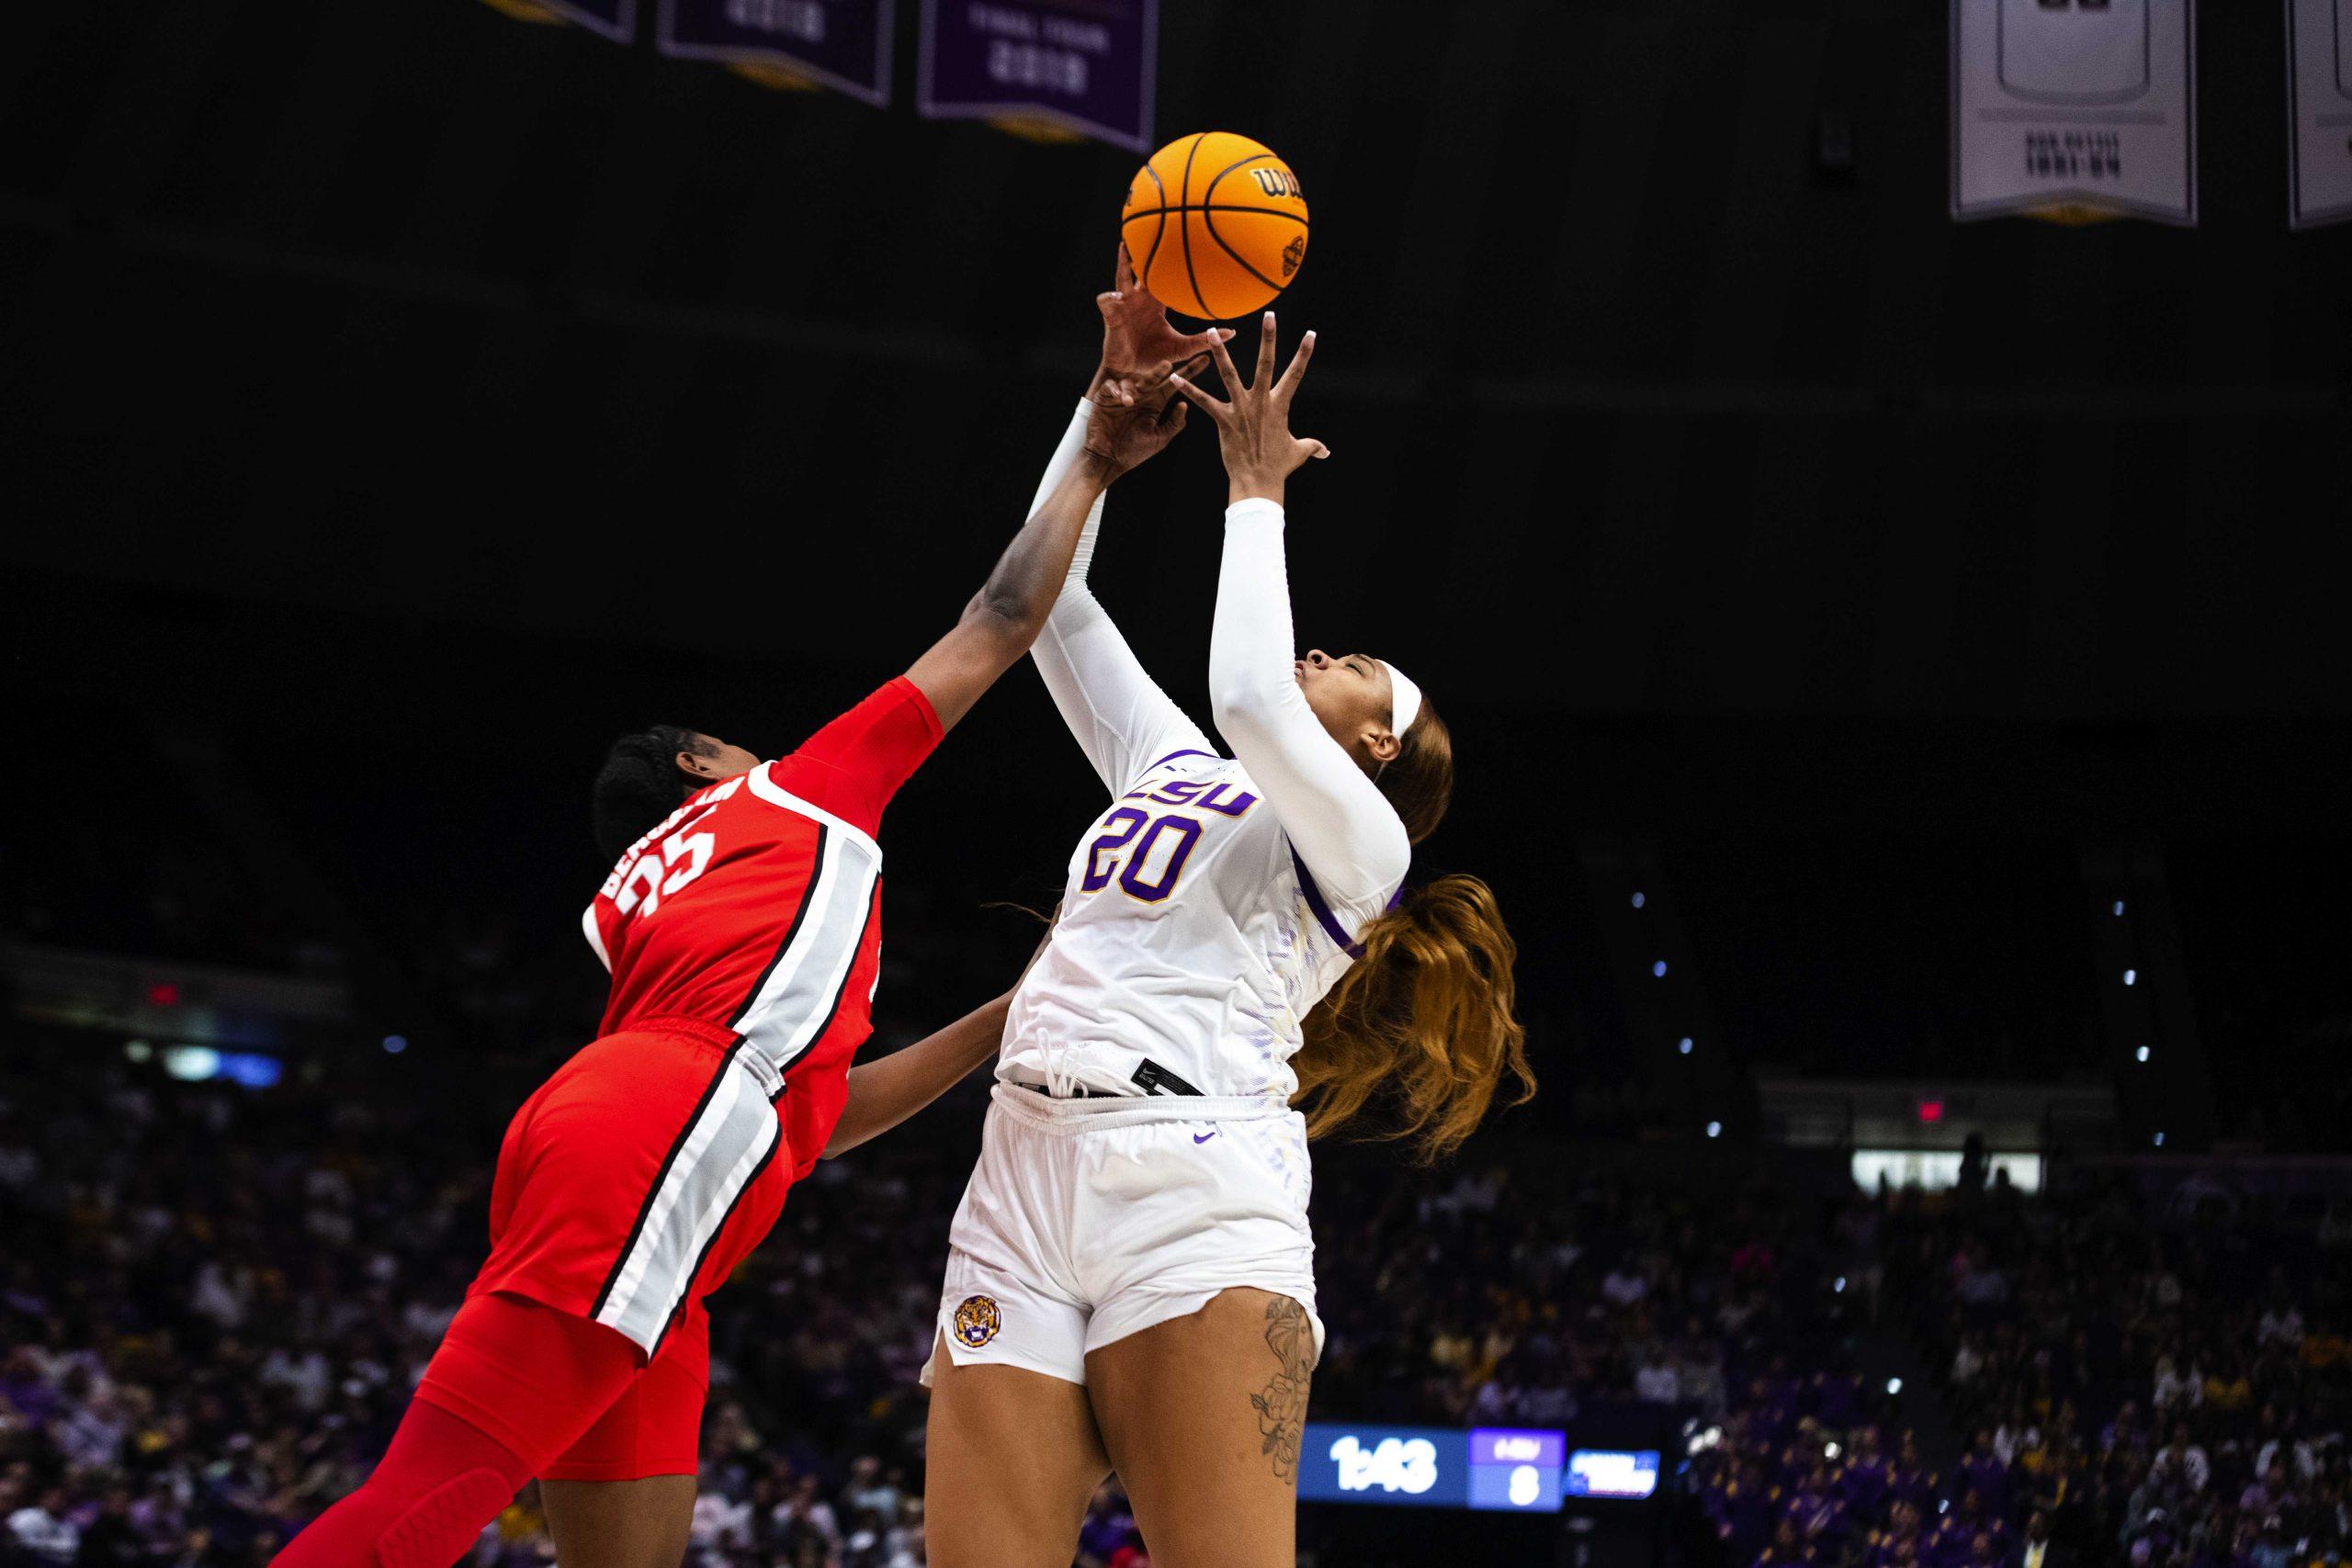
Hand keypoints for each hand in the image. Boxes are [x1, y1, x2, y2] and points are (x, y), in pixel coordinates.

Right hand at [1082, 364, 1187, 477]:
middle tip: (1170, 365)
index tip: (1205, 360)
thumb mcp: (1159, 439)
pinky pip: (1111, 388)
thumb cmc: (1134, 452)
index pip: (1174, 384)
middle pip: (1154, 378)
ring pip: (1135, 381)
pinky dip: (1117, 391)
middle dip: (1162, 370)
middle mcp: (1141, 395)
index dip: (1189, 372)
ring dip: (1143, 379)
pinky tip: (1123, 398)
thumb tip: (1185, 404)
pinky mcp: (1105, 398)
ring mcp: (1124, 395)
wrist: (1107, 459)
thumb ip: (1173, 423)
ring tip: (1149, 382)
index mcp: (1156, 402)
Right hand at [1097, 245, 1232, 379]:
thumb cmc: (1156, 357)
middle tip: (1152, 228)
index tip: (1182, 243)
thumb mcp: (1182, 348)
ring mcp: (1124, 305)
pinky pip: (1106, 301)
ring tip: (1124, 246)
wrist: (1134, 374)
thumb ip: (1203, 340)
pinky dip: (1109, 297)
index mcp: (1156, 302)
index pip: (1163, 277)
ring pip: (1121, 276)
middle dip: (1146, 250)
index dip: (1170, 262)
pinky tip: (1116, 296)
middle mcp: (1139, 299)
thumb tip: (1232, 333)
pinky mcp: (1111, 316)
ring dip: (1122, 262)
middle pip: (1141, 269)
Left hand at [1169, 312, 1326, 506]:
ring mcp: (1241, 409)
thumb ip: (1312, 446)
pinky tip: (1175, 377)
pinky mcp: (1223, 420)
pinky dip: (1189, 390)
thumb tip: (1327, 451)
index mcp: (1279, 405)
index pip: (1296, 374)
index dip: (1304, 354)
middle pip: (1266, 364)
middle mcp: (1261, 402)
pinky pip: (1203, 401)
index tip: (1310, 333)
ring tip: (1210, 332)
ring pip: (1229, 374)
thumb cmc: (1278, 467)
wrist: (1258, 482)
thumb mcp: (1298, 452)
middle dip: (1268, 339)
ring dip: (1219, 353)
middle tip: (1269, 315)